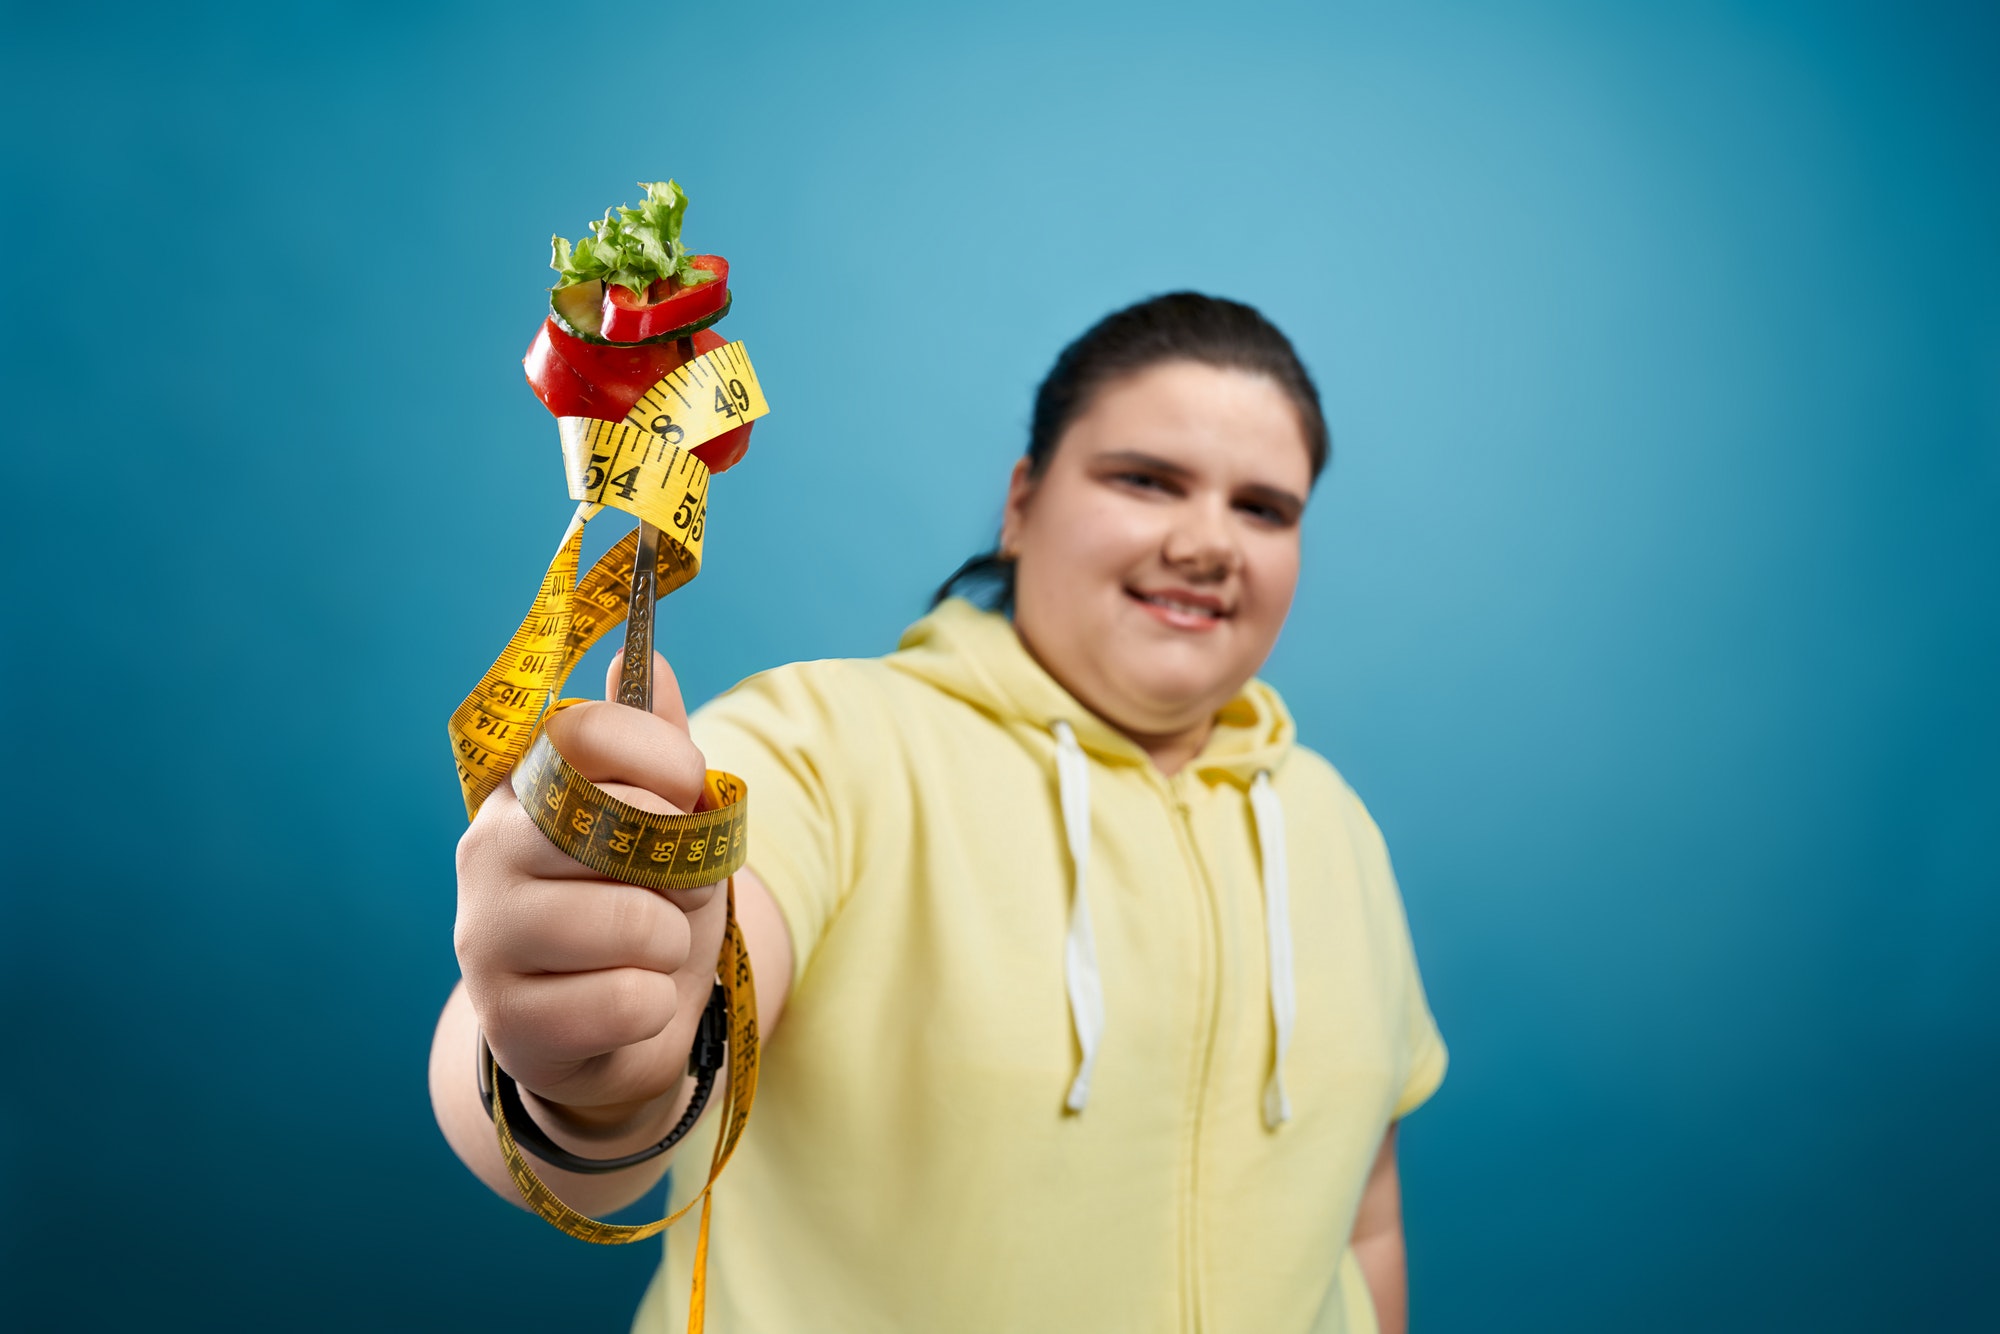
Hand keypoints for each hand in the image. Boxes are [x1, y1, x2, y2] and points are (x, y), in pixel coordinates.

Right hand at [452, 652, 726, 1140]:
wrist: (612, 1028)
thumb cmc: (639, 906)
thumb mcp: (663, 823)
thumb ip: (656, 745)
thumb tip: (647, 660)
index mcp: (522, 787)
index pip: (587, 733)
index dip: (664, 758)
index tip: (691, 788)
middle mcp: (486, 851)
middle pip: (617, 827)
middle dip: (680, 865)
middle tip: (674, 888)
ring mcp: (485, 939)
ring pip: (631, 923)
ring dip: (669, 944)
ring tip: (646, 951)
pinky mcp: (508, 1023)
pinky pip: (627, 1001)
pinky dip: (652, 1006)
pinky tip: (623, 1005)